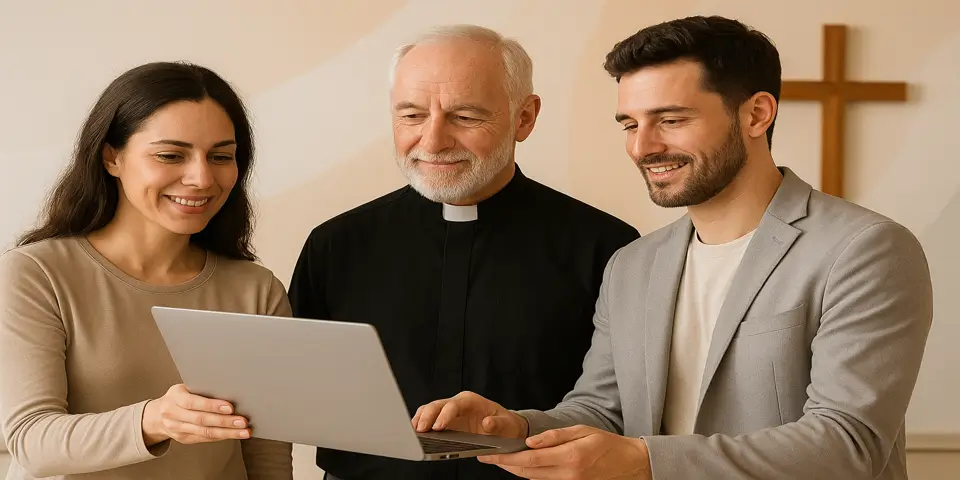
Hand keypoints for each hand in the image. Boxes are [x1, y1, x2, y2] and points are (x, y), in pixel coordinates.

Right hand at [142, 384, 250, 445]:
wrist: (157, 415)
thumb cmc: (178, 396)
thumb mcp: (185, 387)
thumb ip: (201, 388)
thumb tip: (228, 387)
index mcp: (174, 397)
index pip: (194, 402)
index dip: (212, 406)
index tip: (230, 407)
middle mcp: (173, 415)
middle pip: (202, 420)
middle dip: (225, 421)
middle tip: (242, 421)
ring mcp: (177, 429)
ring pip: (205, 432)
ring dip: (227, 433)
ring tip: (244, 431)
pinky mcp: (184, 439)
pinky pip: (205, 438)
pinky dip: (221, 437)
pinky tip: (234, 434)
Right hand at [412, 391, 527, 438]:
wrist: (504, 429)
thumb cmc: (505, 425)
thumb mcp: (506, 425)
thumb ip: (497, 425)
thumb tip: (487, 424)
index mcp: (471, 401)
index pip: (453, 404)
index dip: (444, 415)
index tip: (438, 427)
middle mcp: (458, 403)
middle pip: (437, 405)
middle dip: (427, 416)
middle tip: (420, 430)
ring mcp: (450, 412)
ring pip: (429, 411)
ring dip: (420, 420)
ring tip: (414, 433)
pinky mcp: (445, 422)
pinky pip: (429, 420)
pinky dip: (421, 425)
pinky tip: (417, 434)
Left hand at [477, 425, 651, 479]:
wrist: (631, 465)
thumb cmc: (608, 444)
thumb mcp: (583, 431)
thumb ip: (555, 436)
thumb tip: (530, 441)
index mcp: (570, 458)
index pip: (530, 459)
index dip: (507, 458)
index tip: (491, 454)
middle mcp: (567, 475)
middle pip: (527, 472)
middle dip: (505, 465)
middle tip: (487, 458)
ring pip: (533, 479)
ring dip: (515, 471)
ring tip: (499, 460)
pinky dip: (530, 474)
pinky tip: (521, 466)